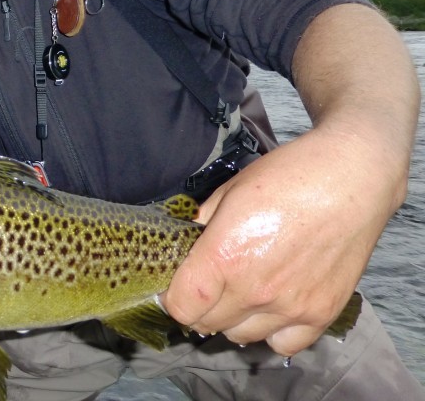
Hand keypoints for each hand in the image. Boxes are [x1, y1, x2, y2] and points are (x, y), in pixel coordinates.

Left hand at [162, 127, 395, 355]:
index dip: (172, 298)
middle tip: (207, 285)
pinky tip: (271, 308)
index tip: (175, 287)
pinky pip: (283, 344)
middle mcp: (254, 290)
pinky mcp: (321, 313)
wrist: (349, 178)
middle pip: (207, 324)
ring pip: (241, 336)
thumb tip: (185, 246)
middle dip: (199, 306)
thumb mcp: (228, 192)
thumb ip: (202, 226)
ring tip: (240, 292)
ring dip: (233, 319)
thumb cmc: (288, 176)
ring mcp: (289, 307)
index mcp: (223, 257)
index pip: (181, 306)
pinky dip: (271, 332)